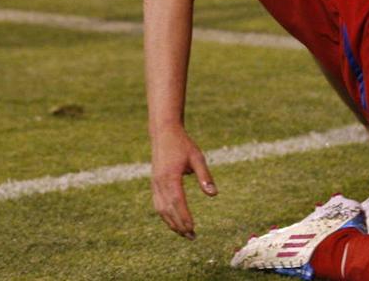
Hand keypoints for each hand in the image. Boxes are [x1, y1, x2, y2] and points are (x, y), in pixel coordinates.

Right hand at [150, 124, 216, 238]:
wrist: (164, 133)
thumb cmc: (182, 144)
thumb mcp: (197, 157)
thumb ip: (204, 176)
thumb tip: (213, 194)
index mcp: (170, 176)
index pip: (177, 201)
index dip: (184, 216)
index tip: (192, 228)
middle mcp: (160, 183)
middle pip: (168, 209)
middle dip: (179, 225)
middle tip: (191, 237)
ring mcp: (155, 184)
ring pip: (161, 209)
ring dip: (171, 223)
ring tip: (183, 233)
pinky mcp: (154, 183)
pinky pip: (158, 204)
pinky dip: (165, 215)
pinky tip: (173, 221)